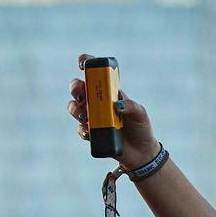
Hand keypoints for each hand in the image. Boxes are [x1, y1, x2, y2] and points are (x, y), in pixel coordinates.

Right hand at [70, 55, 161, 169]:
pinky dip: (82, 129)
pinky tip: (89, 132)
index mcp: (109, 91)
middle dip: (75, 87)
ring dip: (75, 109)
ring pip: (74, 107)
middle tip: (82, 94)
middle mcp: (98, 102)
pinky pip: (80, 128)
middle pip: (78, 88)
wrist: (140, 152)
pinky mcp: (91, 133)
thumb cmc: (141, 128)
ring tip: (86, 116)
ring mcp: (93, 117)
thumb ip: (130, 106)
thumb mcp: (140, 113)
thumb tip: (116, 105)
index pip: (96, 72)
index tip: (82, 64)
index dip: (87, 63)